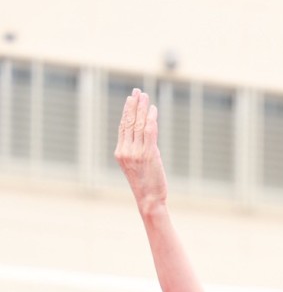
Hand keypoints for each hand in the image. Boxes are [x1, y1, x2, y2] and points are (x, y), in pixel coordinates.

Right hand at [114, 88, 167, 214]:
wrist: (149, 200)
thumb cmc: (146, 185)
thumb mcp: (137, 165)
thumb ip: (140, 148)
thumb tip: (148, 132)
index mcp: (120, 153)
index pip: (123, 127)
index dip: (127, 111)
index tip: (131, 99)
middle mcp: (126, 151)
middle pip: (129, 122)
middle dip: (134, 105)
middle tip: (138, 91)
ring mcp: (136, 153)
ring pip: (139, 124)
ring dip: (142, 108)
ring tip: (145, 96)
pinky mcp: (149, 155)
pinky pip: (149, 132)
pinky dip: (151, 119)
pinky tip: (153, 110)